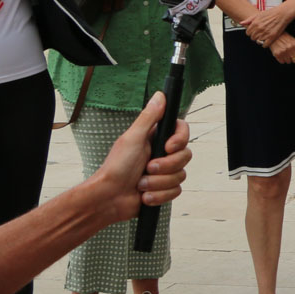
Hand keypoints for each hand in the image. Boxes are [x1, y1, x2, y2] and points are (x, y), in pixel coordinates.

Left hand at [91, 91, 191, 219]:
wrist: (109, 198)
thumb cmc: (116, 167)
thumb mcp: (132, 138)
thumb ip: (149, 117)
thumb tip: (160, 95)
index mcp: (155, 139)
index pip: (182, 132)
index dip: (180, 140)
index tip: (168, 147)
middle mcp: (162, 154)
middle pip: (185, 156)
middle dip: (166, 166)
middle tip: (147, 168)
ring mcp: (164, 172)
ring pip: (180, 175)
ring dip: (158, 182)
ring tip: (141, 184)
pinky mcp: (164, 189)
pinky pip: (175, 191)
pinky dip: (159, 195)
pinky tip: (144, 195)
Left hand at [241, 5, 292, 46]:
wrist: (282, 14)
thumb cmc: (271, 13)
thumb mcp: (259, 14)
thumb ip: (249, 19)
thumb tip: (242, 23)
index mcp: (255, 23)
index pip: (248, 33)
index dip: (251, 33)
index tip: (254, 32)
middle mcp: (259, 29)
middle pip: (252, 38)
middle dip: (255, 36)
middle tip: (260, 34)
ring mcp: (265, 33)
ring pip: (258, 41)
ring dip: (260, 40)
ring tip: (264, 37)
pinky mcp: (272, 37)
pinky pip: (265, 45)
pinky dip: (265, 44)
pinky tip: (267, 41)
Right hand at [268, 33, 294, 64]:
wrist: (273, 35)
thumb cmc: (284, 37)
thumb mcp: (294, 40)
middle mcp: (291, 49)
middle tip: (292, 56)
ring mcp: (284, 52)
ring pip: (289, 62)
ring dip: (287, 59)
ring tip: (285, 53)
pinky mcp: (278, 54)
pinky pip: (282, 62)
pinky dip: (282, 59)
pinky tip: (281, 54)